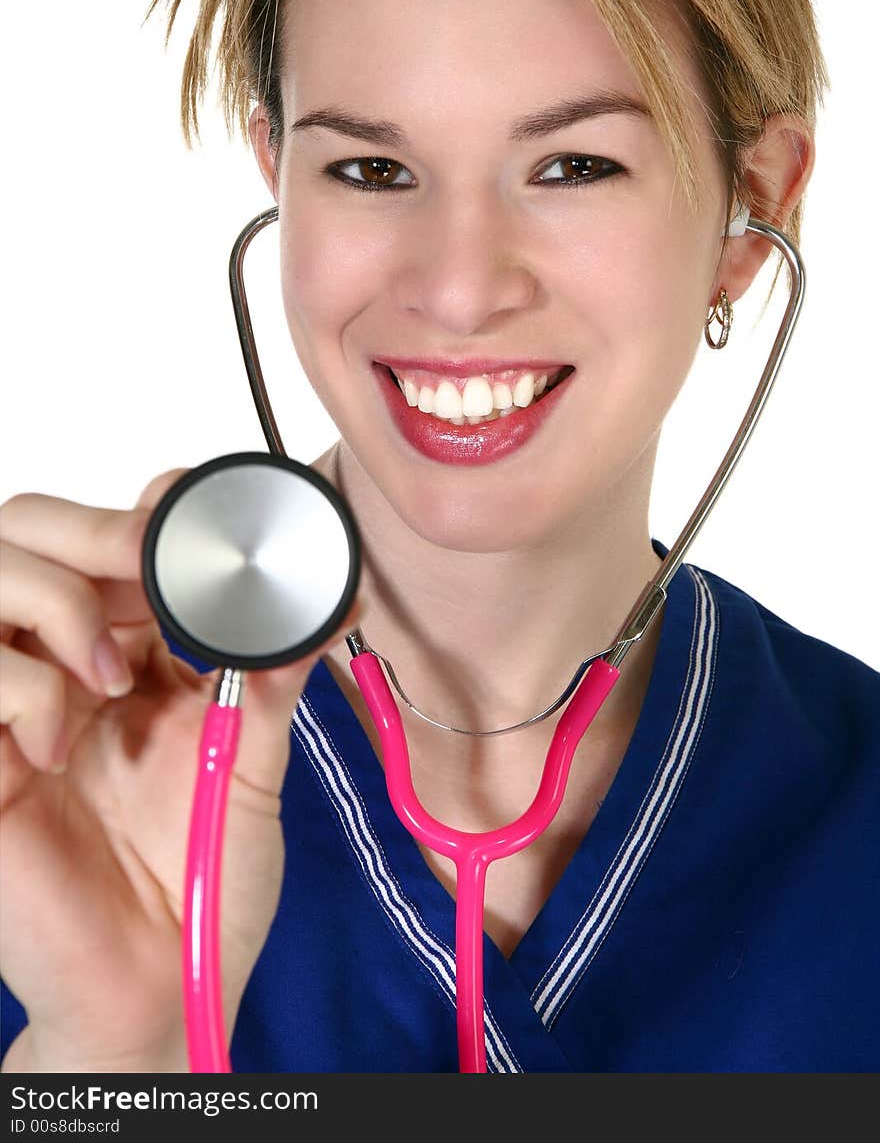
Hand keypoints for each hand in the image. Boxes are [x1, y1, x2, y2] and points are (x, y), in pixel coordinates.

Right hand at [0, 468, 361, 1072]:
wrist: (163, 988)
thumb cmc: (201, 880)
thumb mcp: (250, 761)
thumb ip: (273, 675)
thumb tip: (333, 598)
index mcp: (128, 652)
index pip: (106, 536)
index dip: (140, 512)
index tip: (188, 514)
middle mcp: (61, 663)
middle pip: (29, 530)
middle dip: (93, 533)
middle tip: (147, 569)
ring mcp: (10, 707)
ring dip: (58, 602)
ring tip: (111, 675)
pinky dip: (23, 689)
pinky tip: (59, 747)